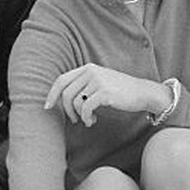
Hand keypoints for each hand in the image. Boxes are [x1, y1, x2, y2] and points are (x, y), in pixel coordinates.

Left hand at [45, 63, 169, 126]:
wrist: (143, 92)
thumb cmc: (120, 92)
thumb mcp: (100, 82)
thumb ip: (84, 85)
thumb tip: (63, 99)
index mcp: (88, 68)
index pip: (61, 80)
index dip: (52, 94)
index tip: (47, 107)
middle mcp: (91, 72)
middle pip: (66, 93)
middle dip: (66, 110)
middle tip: (74, 120)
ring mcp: (98, 81)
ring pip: (75, 102)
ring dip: (79, 116)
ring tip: (88, 120)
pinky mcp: (104, 93)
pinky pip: (85, 109)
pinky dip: (86, 118)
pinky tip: (92, 121)